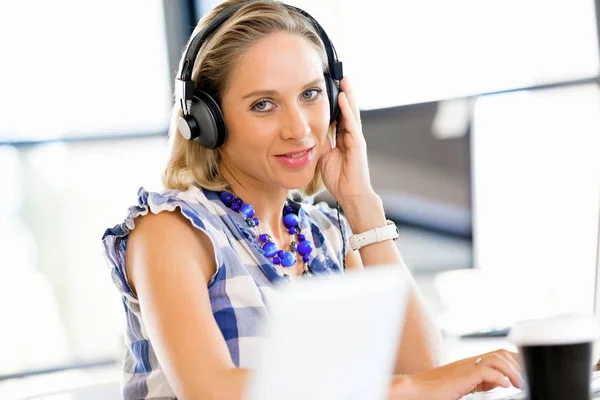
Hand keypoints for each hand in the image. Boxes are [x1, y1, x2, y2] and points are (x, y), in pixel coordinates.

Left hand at [320, 76, 373, 202]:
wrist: (350, 194)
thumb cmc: (338, 178)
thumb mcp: (324, 156)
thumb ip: (321, 142)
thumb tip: (311, 131)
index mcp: (344, 138)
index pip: (340, 115)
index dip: (336, 101)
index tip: (331, 87)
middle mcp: (351, 135)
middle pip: (348, 109)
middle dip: (344, 93)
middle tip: (340, 75)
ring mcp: (356, 139)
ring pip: (352, 112)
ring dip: (348, 96)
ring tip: (344, 80)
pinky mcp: (358, 144)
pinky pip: (352, 124)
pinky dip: (347, 110)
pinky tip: (343, 98)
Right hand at [389, 349, 523, 399]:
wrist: (415, 391)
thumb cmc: (435, 391)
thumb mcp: (464, 385)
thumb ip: (482, 382)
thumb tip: (502, 383)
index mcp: (471, 363)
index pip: (499, 354)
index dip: (515, 361)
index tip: (525, 374)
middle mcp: (470, 362)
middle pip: (501, 352)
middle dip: (518, 364)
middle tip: (526, 380)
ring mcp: (466, 367)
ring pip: (497, 358)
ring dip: (512, 371)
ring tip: (519, 385)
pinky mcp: (462, 376)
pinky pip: (486, 371)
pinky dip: (500, 377)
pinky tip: (505, 387)